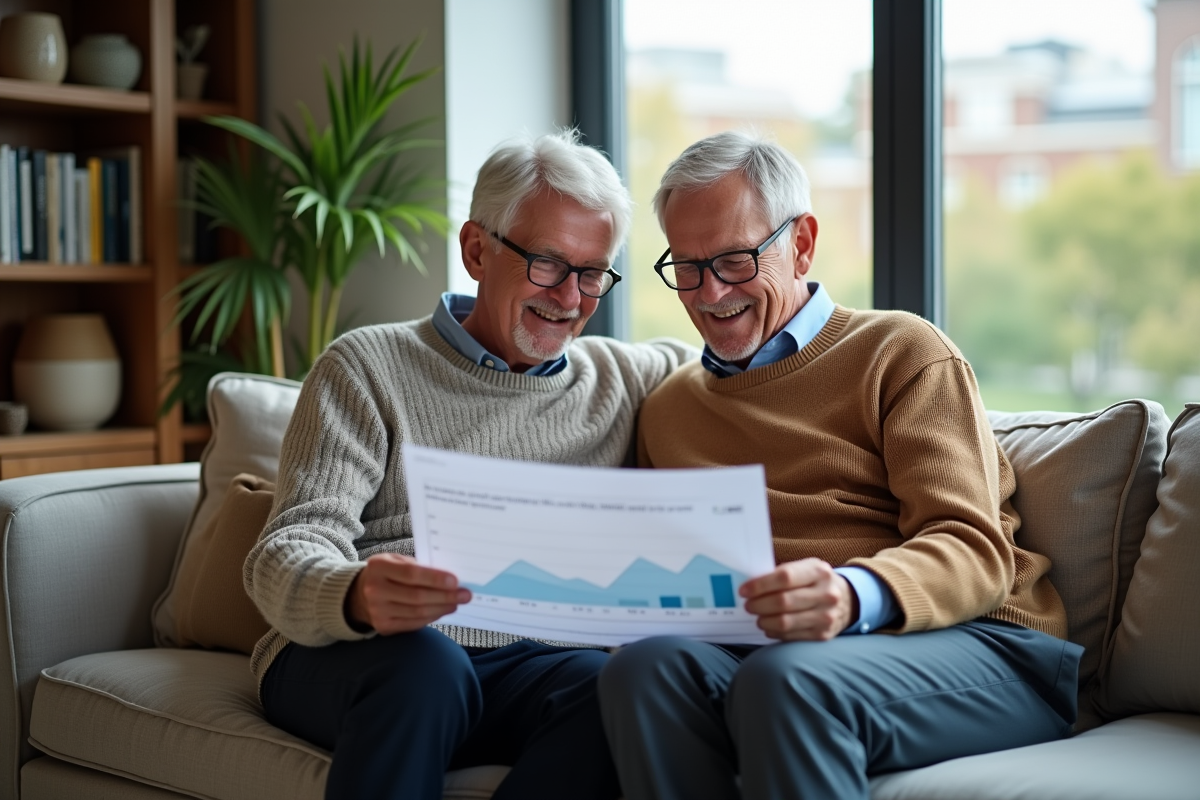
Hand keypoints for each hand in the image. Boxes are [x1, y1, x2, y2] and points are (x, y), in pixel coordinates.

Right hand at [345, 553, 470, 634]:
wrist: (358, 594)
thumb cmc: (385, 573)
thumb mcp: (395, 560)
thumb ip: (418, 566)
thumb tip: (449, 578)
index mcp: (378, 567)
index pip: (411, 574)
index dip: (435, 578)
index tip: (455, 581)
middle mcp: (375, 590)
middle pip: (417, 596)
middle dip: (445, 596)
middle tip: (465, 595)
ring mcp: (377, 611)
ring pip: (418, 612)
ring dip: (442, 608)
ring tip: (456, 603)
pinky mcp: (383, 627)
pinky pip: (413, 624)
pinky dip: (431, 618)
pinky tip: (442, 611)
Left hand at [739, 558, 857, 640]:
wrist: (848, 600)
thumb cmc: (816, 582)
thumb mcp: (806, 568)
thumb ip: (783, 574)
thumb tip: (751, 586)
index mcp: (819, 571)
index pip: (784, 577)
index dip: (760, 585)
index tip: (744, 590)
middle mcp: (826, 593)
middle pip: (783, 601)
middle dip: (759, 604)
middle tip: (748, 606)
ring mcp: (826, 616)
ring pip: (785, 622)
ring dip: (764, 621)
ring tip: (758, 617)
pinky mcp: (823, 635)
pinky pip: (791, 636)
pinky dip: (775, 632)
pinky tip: (770, 627)